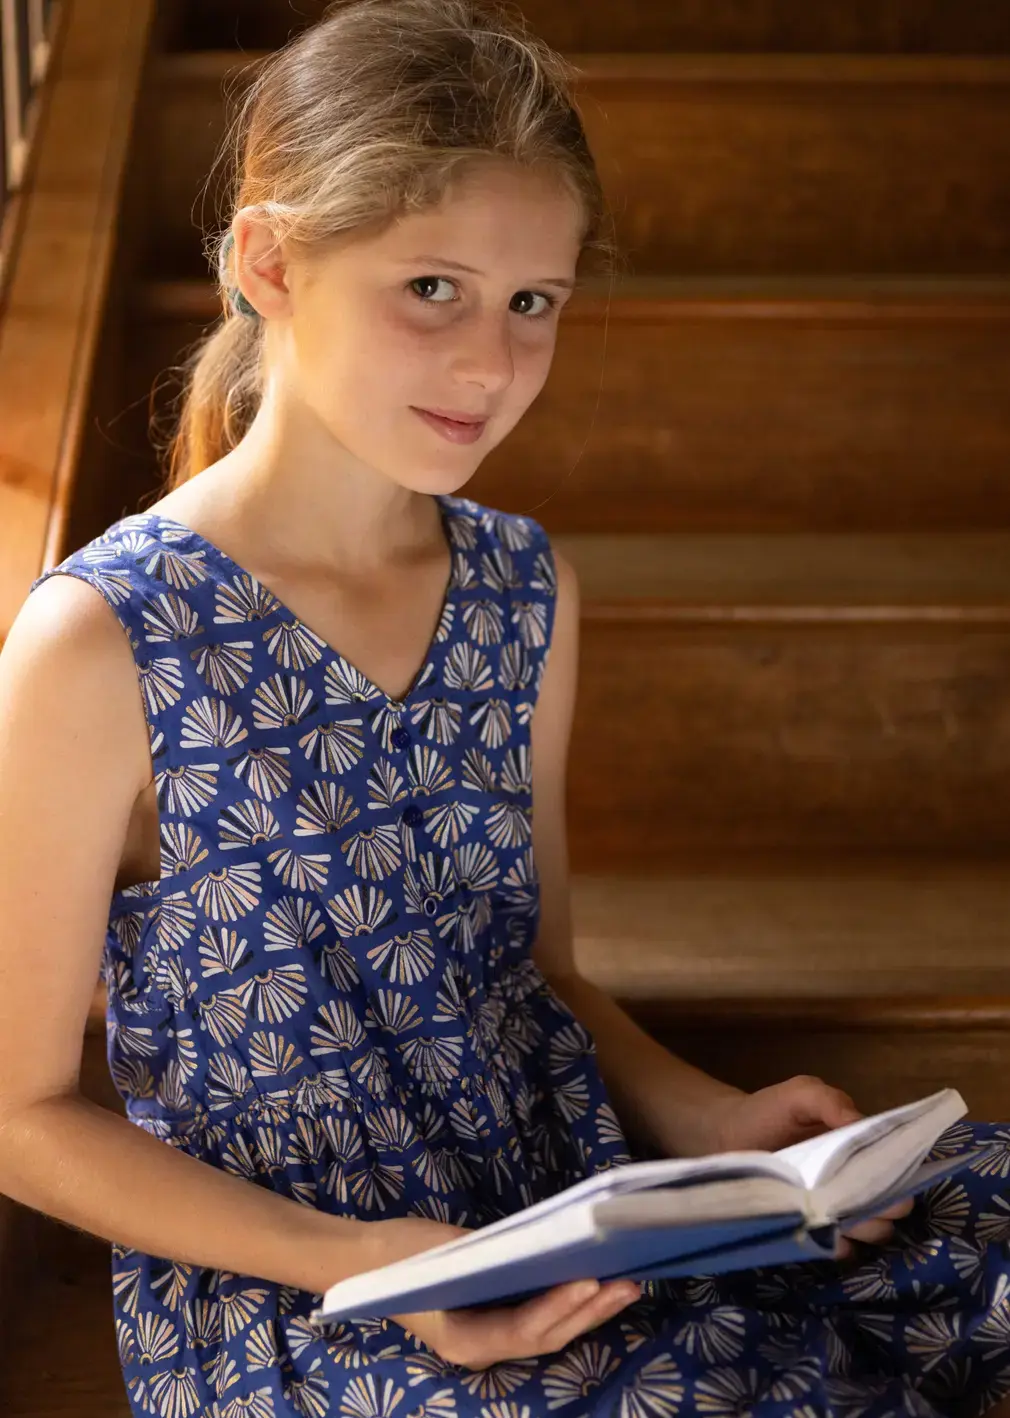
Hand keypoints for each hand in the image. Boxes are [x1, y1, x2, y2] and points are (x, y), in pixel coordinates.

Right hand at [371, 1217, 641, 1367]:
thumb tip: (545, 1248)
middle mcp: (482, 1351)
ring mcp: (491, 1339)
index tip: (589, 1281)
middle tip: (627, 1283)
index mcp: (463, 1341)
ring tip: (626, 1285)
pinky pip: (541, 1318)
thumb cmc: (402, 1255)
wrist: (368, 1261)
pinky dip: (569, 1303)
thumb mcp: (444, 1253)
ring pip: (550, 1332)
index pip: (523, 1330)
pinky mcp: (497, 1321)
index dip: (558, 1308)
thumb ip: (491, 1259)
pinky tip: (596, 1284)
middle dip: (589, 1311)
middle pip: (546, 1337)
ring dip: (589, 1310)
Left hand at [703, 1075, 914, 1258]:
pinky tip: (828, 1237)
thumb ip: (830, 1102)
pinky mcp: (813, 1229)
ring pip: (871, 1231)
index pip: (898, 1170)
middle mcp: (856, 1183)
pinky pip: (839, 1247)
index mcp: (862, 1150)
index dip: (898, 1177)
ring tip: (843, 1217)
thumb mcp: (801, 1094)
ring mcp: (835, 1208)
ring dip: (865, 1228)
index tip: (886, 1180)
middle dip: (885, 1207)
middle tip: (865, 1202)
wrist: (726, 1134)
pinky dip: (840, 1246)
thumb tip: (860, 1122)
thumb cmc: (769, 1111)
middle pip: (891, 1207)